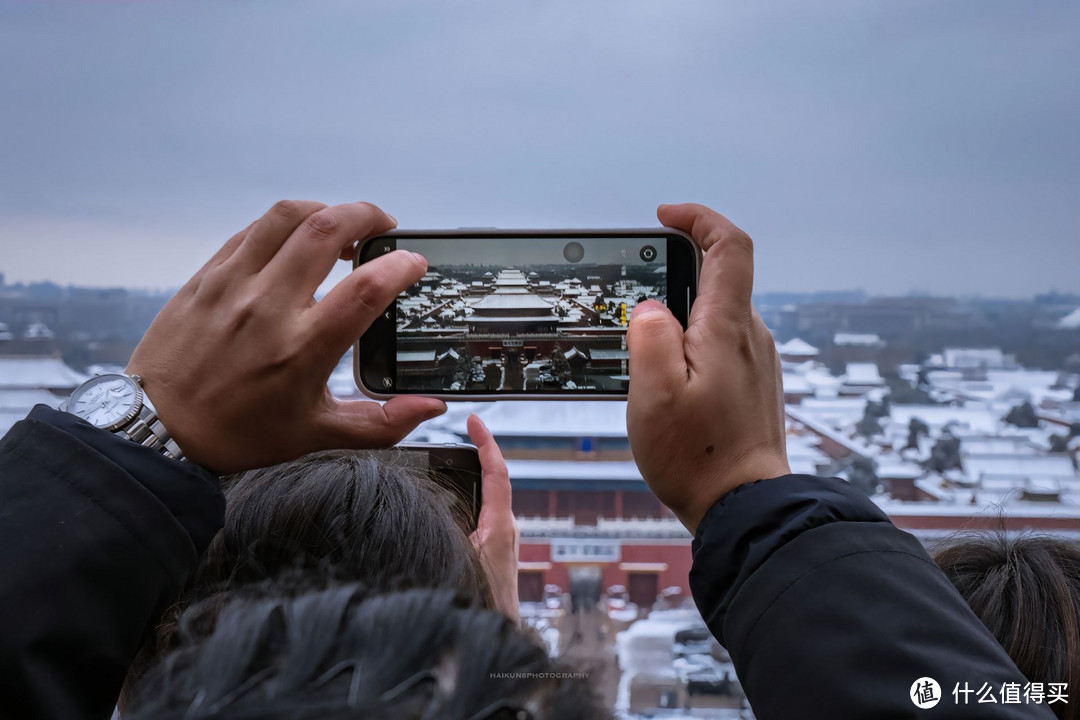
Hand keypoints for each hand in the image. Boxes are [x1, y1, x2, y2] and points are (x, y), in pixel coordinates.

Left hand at [126, 200, 446, 473]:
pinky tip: (297, 241)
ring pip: (288, 217)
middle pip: (327, 230)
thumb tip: (431, 408)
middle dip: (367, 216)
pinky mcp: (207, 276)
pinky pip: (253, 230)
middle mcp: (269, 308)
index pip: (365, 289)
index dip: (400, 266)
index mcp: (303, 349)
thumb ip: (382, 422)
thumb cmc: (242, 433)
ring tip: (342, 226)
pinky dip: (285, 225)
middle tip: (384, 226)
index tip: (413, 263)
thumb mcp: (318, 435)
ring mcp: (233, 286)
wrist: (160, 429)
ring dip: (326, 210)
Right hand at [467, 414, 519, 621]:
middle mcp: (506, 528)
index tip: (474, 421)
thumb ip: (448, 533)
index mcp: (500, 525)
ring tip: (460, 452)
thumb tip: (423, 509)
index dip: (486, 442)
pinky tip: (457, 495)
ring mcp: (503, 539)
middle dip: (481, 451)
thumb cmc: (482, 606)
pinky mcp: (496, 549)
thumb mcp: (460, 564)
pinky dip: (474, 494)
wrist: (499, 636)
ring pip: (491, 495)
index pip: (497, 472)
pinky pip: (487, 510)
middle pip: (496, 478)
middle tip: (465, 430)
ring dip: (477, 472)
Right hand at [626, 203, 789, 532]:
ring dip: (683, 310)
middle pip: (722, 276)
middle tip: (638, 287)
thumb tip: (650, 307)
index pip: (729, 247)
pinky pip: (723, 342)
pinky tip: (670, 375)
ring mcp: (757, 361)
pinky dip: (694, 339)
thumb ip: (649, 338)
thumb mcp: (653, 396)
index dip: (699, 219)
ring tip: (646, 346)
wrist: (747, 508)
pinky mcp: (754, 384)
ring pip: (719, 313)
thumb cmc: (698, 458)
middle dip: (679, 267)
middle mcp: (751, 337)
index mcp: (727, 328)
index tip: (666, 216)